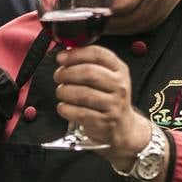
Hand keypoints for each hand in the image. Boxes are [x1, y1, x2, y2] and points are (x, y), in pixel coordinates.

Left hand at [52, 45, 151, 168]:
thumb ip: (88, 62)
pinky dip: (65, 108)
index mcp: (119, 69)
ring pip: (82, 94)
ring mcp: (114, 106)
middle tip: (58, 76)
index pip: (98, 54)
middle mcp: (119, 86)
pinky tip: (64, 106)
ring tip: (61, 92)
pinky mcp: (104, 122)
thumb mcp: (107, 76)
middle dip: (67, 73)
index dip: (76, 54)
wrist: (123, 127)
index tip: (61, 58)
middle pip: (88, 73)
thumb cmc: (109, 98)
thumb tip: (65, 53)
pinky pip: (79, 113)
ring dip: (64, 91)